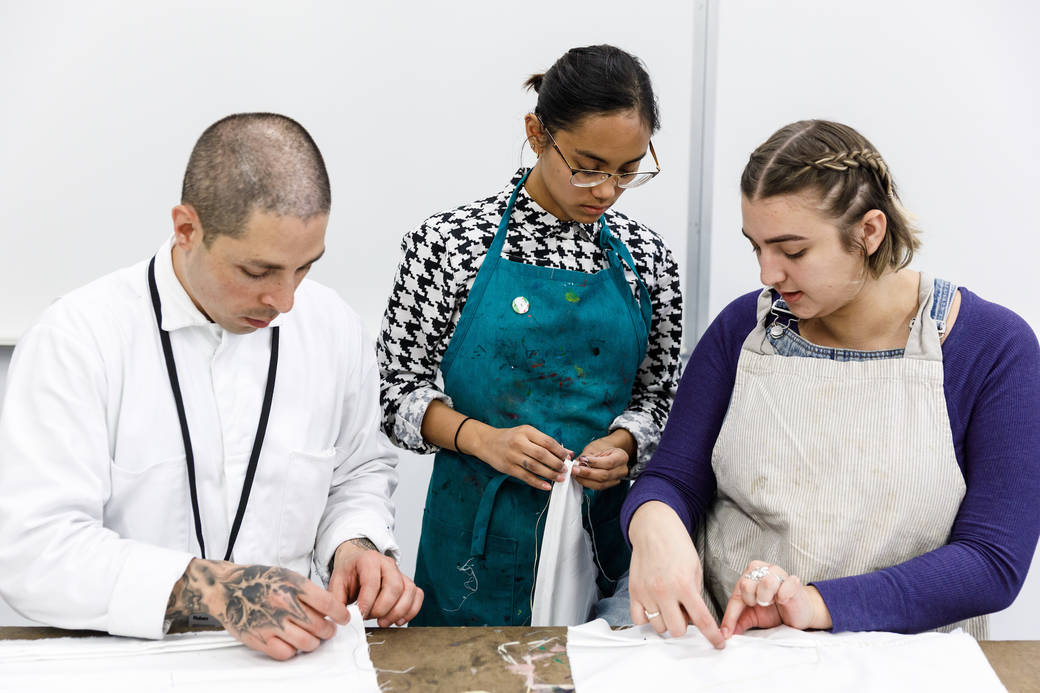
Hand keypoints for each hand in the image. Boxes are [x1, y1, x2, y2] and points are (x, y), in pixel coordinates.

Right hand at [166, 559, 348, 660]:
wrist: (226, 588)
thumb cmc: (258, 581)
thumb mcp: (286, 576)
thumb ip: (307, 591)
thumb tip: (330, 608)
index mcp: (293, 585)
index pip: (328, 604)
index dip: (340, 615)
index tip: (343, 619)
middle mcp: (284, 604)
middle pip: (320, 627)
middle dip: (328, 631)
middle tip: (327, 630)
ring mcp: (272, 623)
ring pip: (307, 643)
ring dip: (314, 643)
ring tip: (312, 638)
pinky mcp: (260, 639)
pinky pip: (286, 653)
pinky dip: (293, 650)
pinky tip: (291, 643)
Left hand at [329, 538, 422, 626]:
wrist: (357, 563)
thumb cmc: (348, 574)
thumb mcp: (336, 583)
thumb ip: (337, 600)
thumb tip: (342, 619)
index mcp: (368, 560)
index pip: (372, 582)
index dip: (367, 602)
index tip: (360, 615)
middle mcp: (388, 563)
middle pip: (395, 586)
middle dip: (383, 608)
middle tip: (370, 618)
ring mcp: (400, 572)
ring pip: (409, 591)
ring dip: (398, 612)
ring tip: (383, 622)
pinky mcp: (407, 582)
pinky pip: (418, 595)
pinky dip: (411, 610)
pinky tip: (398, 620)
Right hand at [466, 422, 570, 490]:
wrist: (487, 442)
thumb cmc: (511, 437)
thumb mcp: (526, 433)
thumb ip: (545, 442)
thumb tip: (567, 452)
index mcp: (526, 431)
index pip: (547, 441)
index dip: (560, 451)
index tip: (568, 457)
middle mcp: (519, 442)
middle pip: (542, 455)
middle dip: (556, 463)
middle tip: (565, 469)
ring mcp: (512, 456)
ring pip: (535, 467)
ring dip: (550, 474)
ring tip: (560, 478)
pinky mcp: (508, 467)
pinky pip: (525, 477)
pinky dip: (537, 482)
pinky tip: (546, 486)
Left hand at [571, 431, 632, 489]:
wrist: (610, 454)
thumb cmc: (603, 448)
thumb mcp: (598, 447)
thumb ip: (588, 456)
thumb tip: (577, 463)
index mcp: (622, 457)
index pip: (609, 462)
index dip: (595, 462)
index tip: (582, 460)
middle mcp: (622, 469)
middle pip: (604, 475)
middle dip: (587, 473)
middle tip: (574, 469)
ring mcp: (617, 479)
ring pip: (601, 484)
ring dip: (585, 480)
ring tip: (575, 474)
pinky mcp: (610, 485)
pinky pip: (598, 487)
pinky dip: (587, 483)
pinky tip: (580, 478)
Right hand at [627, 501, 724, 647]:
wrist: (654, 529)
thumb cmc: (677, 546)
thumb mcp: (695, 569)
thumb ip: (695, 594)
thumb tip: (693, 617)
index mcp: (684, 584)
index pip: (702, 620)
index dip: (712, 636)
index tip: (718, 644)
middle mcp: (664, 591)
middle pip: (677, 630)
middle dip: (684, 625)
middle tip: (684, 612)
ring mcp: (646, 592)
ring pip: (658, 627)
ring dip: (666, 621)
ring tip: (668, 605)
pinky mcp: (633, 591)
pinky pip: (639, 620)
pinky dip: (648, 618)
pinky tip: (654, 607)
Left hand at [719, 560, 831, 637]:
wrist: (797, 613)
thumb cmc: (774, 611)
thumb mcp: (752, 616)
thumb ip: (738, 622)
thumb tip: (724, 634)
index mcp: (749, 575)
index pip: (735, 595)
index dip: (731, 616)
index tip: (727, 633)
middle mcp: (762, 570)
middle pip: (746, 584)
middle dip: (751, 600)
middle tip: (761, 605)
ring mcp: (779, 573)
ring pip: (766, 582)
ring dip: (767, 597)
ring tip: (772, 601)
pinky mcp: (794, 582)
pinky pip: (786, 585)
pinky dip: (783, 596)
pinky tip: (783, 600)